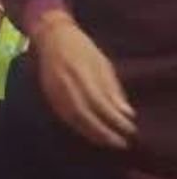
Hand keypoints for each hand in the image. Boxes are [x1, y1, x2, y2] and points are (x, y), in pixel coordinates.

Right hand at [34, 14, 135, 148]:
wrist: (51, 36)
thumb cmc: (81, 47)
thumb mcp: (102, 62)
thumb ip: (113, 88)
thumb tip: (127, 113)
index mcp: (81, 72)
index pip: (100, 103)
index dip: (115, 119)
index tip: (131, 129)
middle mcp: (65, 83)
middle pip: (85, 115)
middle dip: (104, 132)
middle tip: (120, 143)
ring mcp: (54, 89)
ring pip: (73, 119)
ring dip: (91, 133)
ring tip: (107, 142)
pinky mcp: (48, 94)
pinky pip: (64, 116)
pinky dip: (78, 127)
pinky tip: (89, 132)